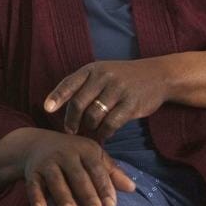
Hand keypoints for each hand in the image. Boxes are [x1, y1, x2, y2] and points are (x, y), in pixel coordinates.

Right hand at [23, 129, 134, 205]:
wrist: (37, 144)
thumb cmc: (73, 155)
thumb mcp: (92, 157)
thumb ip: (111, 172)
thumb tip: (132, 188)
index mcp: (85, 150)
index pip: (97, 169)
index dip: (104, 187)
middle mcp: (66, 154)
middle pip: (78, 176)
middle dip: (87, 196)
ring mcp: (48, 162)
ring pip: (56, 180)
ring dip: (63, 197)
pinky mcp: (32, 171)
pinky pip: (33, 185)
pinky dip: (36, 197)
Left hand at [44, 59, 170, 138]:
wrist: (158, 76)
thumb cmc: (123, 78)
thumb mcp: (103, 73)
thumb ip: (83, 85)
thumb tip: (57, 105)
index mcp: (93, 69)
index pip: (69, 83)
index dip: (56, 97)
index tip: (47, 109)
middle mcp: (104, 77)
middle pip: (78, 104)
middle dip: (71, 121)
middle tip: (70, 131)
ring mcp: (118, 90)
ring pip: (93, 116)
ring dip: (88, 128)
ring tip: (89, 133)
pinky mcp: (131, 104)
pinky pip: (110, 124)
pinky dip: (103, 133)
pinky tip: (103, 136)